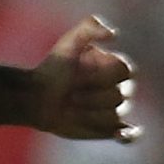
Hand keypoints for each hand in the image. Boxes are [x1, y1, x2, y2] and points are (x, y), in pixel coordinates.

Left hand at [29, 15, 137, 141]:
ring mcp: (115, 109)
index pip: (124, 71)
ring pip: (113, 114)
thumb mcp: (68, 43)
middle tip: (69, 93)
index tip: (75, 74)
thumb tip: (114, 35)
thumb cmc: (53, 68)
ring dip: (88, 113)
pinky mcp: (108, 129)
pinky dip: (130, 136)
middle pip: (118, 95)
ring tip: (69, 107)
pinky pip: (129, 135)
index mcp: (115, 67)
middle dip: (89, 95)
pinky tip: (122, 134)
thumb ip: (89, 28)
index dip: (98, 75)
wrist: (34, 97)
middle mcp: (119, 88)